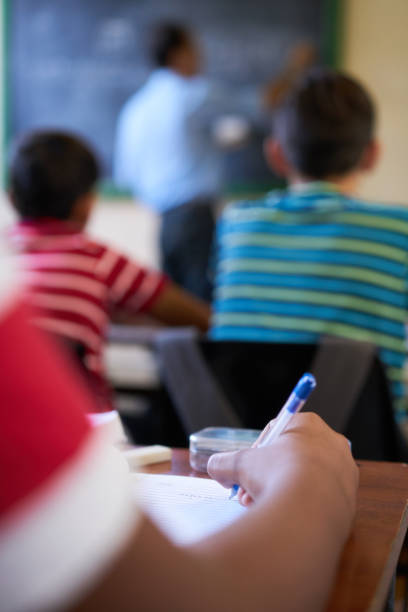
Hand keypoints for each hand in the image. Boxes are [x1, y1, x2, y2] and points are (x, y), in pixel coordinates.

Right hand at [208, 412, 357, 512]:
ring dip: (280, 492)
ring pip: (306, 480)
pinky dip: (300, 507)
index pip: (279, 431)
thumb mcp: (241, 464)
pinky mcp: (350, 501)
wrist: (309, 514)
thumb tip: (215, 468)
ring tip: (262, 507)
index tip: (246, 468)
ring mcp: (345, 473)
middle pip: (292, 457)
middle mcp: (333, 444)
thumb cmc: (277, 476)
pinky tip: (283, 518)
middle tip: (249, 491)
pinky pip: (319, 500)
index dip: (258, 451)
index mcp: (310, 425)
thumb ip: (225, 462)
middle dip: (267, 476)